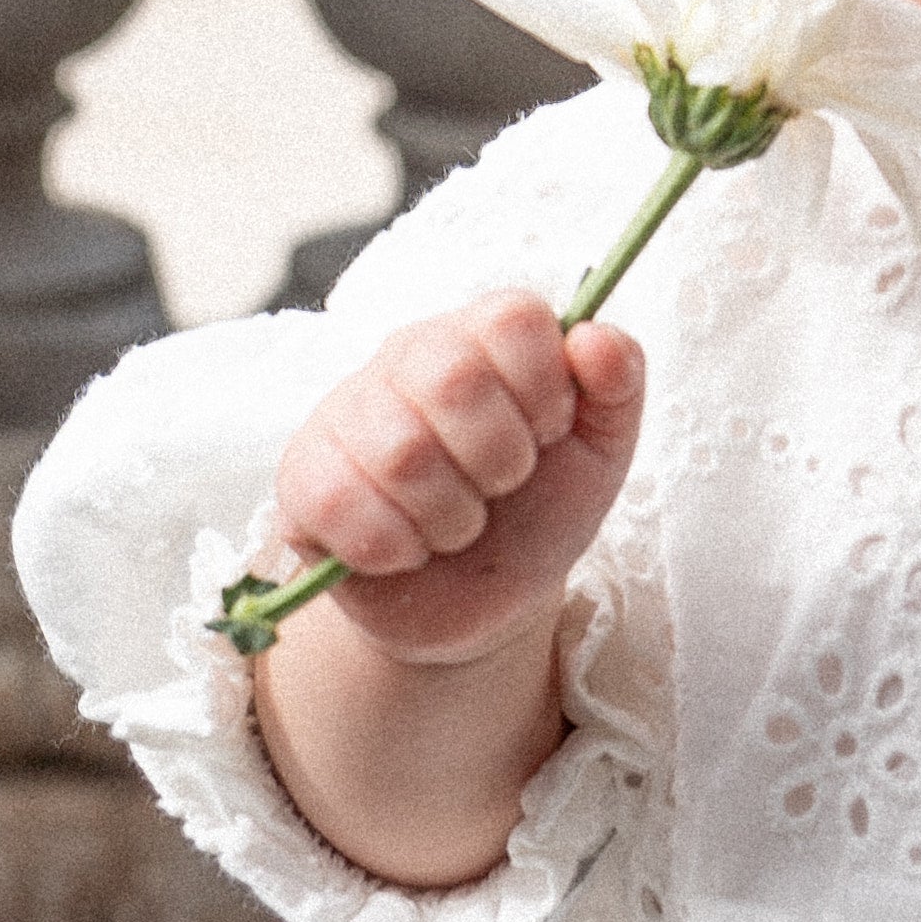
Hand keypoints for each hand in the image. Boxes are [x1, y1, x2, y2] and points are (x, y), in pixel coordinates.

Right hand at [267, 289, 642, 675]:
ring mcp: (344, 414)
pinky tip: (406, 550)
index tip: (549, 432)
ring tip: (457, 525)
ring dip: (452, 516)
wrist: (481, 604)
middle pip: (452, 378)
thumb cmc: (538, 511)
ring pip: (399, 452)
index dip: (544, 388)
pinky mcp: (302, 479)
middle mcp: (406, 358)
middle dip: (501, 459)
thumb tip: (594, 334)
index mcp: (482, 336)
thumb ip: (618, 382)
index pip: (511, 318)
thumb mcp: (600, 451)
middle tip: (501, 487)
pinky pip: (337, 503)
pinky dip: (393, 548)